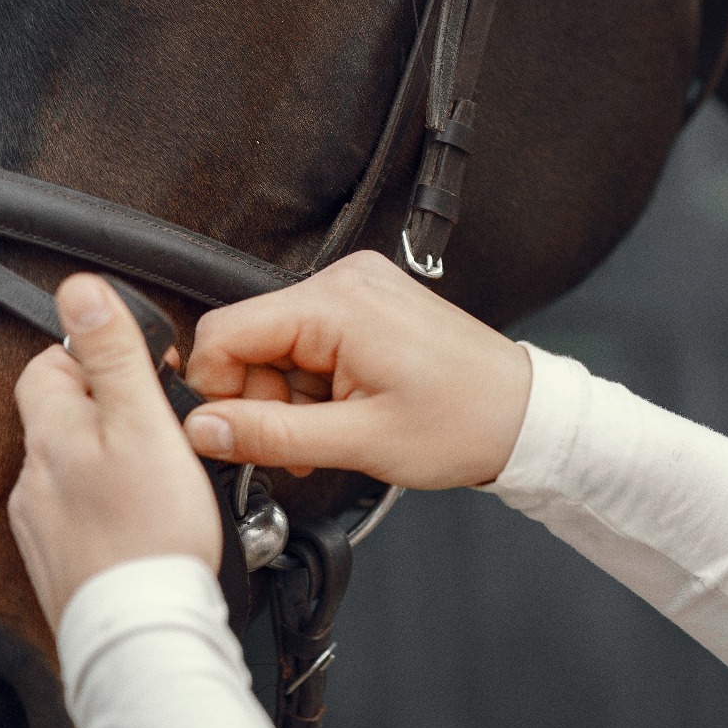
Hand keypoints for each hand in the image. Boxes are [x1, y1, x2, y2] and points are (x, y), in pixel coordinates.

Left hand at [10, 275, 221, 629]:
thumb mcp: (146, 425)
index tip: (141, 375)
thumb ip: (113, 356)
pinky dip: (109, 507)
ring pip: (72, 466)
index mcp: (52, 433)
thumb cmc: (154, 534)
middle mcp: (35, 476)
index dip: (94, 360)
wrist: (145, 630)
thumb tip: (79, 289)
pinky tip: (144, 520)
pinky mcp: (59, 560)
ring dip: (110, 460)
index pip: (47, 364)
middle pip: (61, 415)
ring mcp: (42, 522)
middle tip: (160, 428)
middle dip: (108, 411)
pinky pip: (80, 513)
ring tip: (160, 477)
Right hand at [180, 251, 530, 489]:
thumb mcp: (358, 441)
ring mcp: (359, 291)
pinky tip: (343, 412)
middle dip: (261, 400)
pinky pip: (310, 343)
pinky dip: (314, 385)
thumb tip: (204, 430)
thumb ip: (269, 434)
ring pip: (277, 347)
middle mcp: (345, 282)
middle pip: (250, 340)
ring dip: (289, 399)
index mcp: (337, 303)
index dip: (215, 389)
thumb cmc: (464, 422)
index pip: (224, 331)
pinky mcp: (369, 307)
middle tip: (295, 445)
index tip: (229, 433)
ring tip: (331, 433)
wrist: (524, 416)